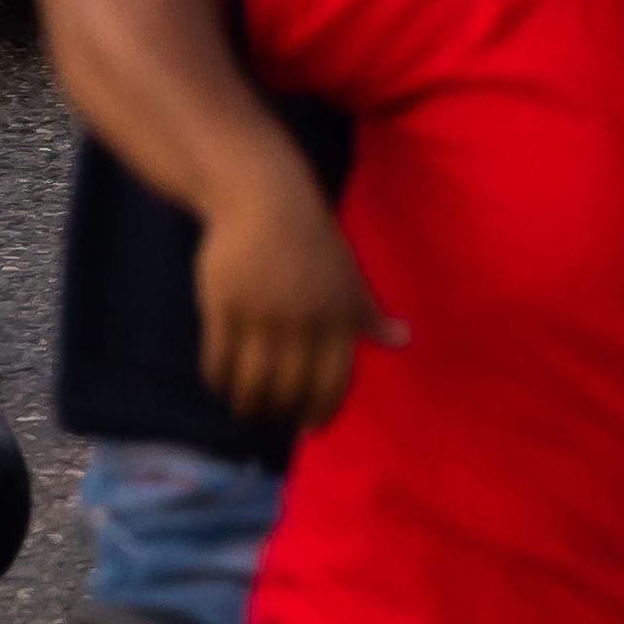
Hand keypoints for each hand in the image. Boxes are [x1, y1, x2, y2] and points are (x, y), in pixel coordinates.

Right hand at [193, 161, 380, 424]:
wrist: (262, 197)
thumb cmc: (311, 240)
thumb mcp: (348, 274)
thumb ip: (369, 314)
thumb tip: (404, 341)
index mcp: (337, 315)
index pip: (332, 383)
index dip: (319, 411)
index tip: (308, 426)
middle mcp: (302, 320)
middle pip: (289, 389)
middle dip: (280, 412)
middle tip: (272, 417)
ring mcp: (261, 313)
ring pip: (253, 381)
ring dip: (248, 404)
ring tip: (245, 408)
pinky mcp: (224, 304)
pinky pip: (220, 358)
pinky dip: (220, 379)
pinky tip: (221, 382)